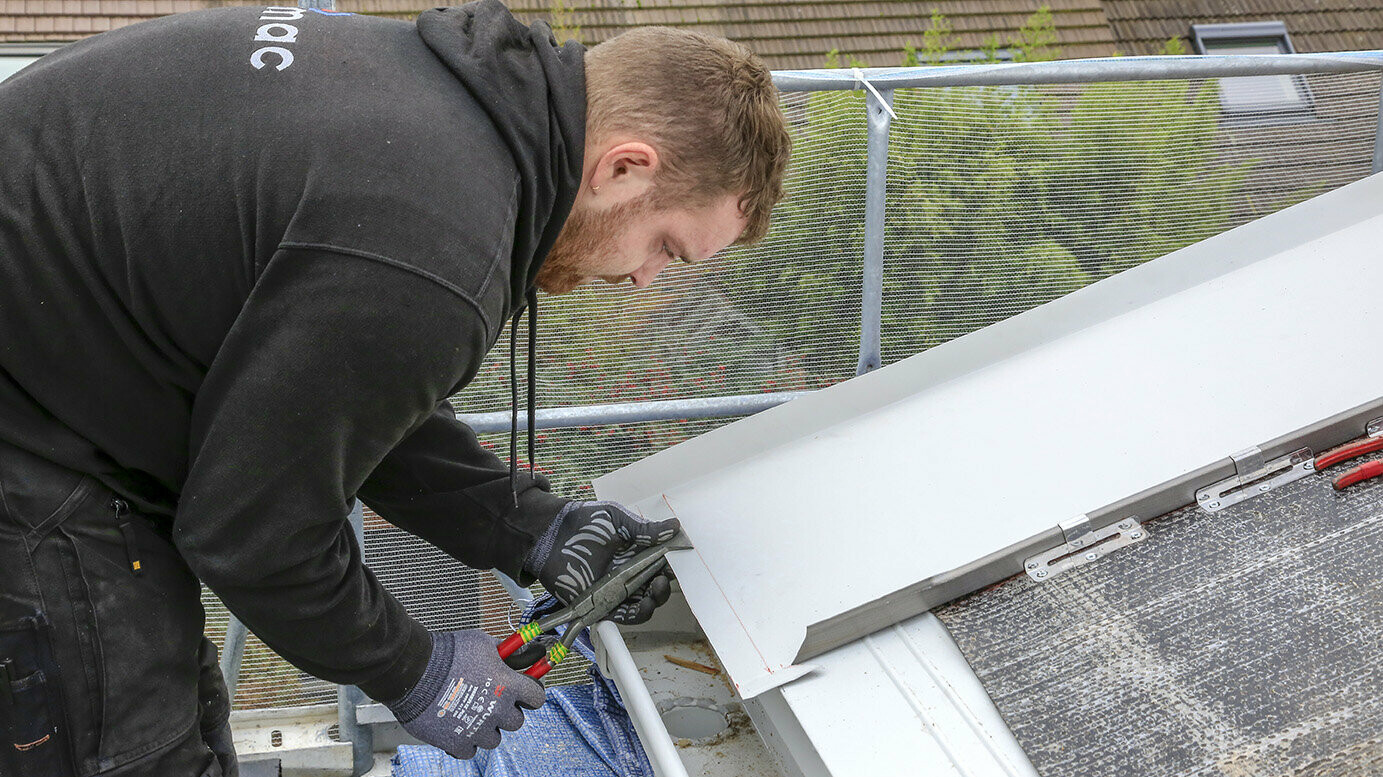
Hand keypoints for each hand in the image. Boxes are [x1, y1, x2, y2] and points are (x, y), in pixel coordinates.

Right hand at [386, 630, 544, 759]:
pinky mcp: (458, 743)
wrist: (414, 671)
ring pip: (494, 738)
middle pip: (516, 721)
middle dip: (505, 712)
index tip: (523, 693)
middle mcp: (497, 710)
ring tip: (470, 713)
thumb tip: (517, 653)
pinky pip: (471, 750)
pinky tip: (457, 725)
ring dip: (486, 728)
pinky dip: (465, 741)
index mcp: (509, 685)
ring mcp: (478, 729)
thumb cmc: (447, 654)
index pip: (537, 698)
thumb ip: (504, 652)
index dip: (530, 694)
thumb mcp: (482, 642)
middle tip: (490, 702)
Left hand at [525, 501, 679, 623]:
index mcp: (635, 552)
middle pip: (655, 586)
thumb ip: (645, 529)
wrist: (551, 534)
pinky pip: (625, 614)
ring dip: (655, 600)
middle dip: (664, 585)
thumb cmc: (583, 523)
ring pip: (643, 602)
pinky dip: (638, 613)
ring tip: (656, 590)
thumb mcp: (617, 519)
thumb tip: (674, 527)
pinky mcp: (602, 603)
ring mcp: (615, 589)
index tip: (680, 561)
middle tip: (664, 577)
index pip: (661, 563)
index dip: (672, 565)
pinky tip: (644, 605)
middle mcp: (628, 572)